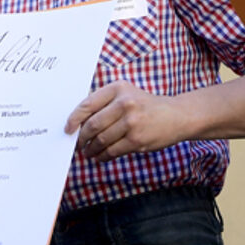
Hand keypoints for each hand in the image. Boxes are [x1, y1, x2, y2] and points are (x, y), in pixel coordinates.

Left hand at [65, 81, 182, 160]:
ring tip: (89, 152)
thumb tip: (79, 122)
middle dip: (82, 138)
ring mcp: (131, 122)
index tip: (68, 128)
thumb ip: (105, 103)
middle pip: (92, 125)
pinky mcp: (137, 139)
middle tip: (79, 144)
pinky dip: (103, 156)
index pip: (87, 104)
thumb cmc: (146, 106)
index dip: (74, 118)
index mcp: (118, 88)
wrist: (176, 115)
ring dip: (91, 149)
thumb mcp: (127, 94)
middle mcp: (125, 103)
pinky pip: (112, 151)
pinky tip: (100, 156)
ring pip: (101, 140)